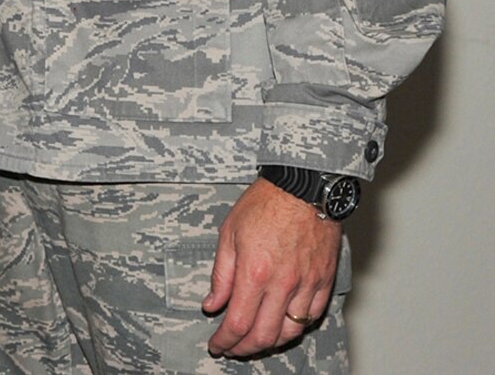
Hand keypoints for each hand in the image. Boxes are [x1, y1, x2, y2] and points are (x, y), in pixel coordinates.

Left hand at [203, 178, 341, 357]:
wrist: (304, 188)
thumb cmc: (265, 204)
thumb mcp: (228, 234)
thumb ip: (220, 275)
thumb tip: (211, 304)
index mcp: (254, 272)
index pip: (238, 323)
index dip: (225, 341)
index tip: (217, 345)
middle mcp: (283, 284)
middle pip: (264, 335)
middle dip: (244, 348)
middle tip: (232, 348)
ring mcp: (307, 284)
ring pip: (291, 331)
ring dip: (270, 342)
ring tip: (255, 341)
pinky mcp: (325, 281)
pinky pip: (312, 316)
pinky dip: (296, 327)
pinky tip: (283, 325)